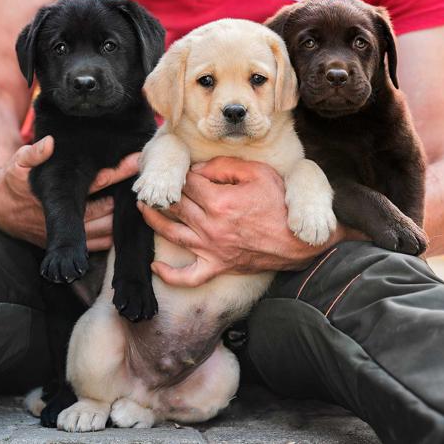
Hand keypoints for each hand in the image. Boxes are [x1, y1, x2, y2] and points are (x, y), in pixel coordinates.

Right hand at [0, 135, 139, 247]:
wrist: (0, 207)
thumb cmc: (14, 180)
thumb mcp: (19, 163)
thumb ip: (34, 153)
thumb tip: (50, 142)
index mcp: (56, 197)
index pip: (95, 184)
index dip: (117, 173)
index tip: (136, 161)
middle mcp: (64, 219)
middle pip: (106, 210)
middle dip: (126, 200)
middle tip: (149, 189)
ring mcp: (67, 235)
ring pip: (104, 232)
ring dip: (121, 222)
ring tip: (143, 208)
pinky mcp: (69, 246)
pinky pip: (97, 245)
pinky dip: (113, 237)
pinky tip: (126, 227)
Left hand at [138, 156, 345, 286]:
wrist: (299, 240)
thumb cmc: (281, 204)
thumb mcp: (258, 173)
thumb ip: (225, 166)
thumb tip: (198, 170)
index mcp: (219, 201)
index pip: (189, 184)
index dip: (183, 174)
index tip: (181, 169)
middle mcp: (210, 226)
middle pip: (176, 206)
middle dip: (161, 193)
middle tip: (149, 184)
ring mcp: (212, 249)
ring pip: (173, 234)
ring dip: (153, 221)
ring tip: (144, 208)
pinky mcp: (217, 266)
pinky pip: (189, 277)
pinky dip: (170, 275)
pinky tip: (156, 266)